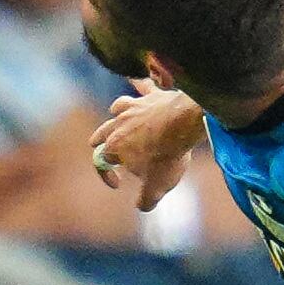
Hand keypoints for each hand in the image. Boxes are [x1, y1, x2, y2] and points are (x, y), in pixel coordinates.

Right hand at [90, 91, 203, 212]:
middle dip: (99, 142)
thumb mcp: (156, 186)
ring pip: (116, 108)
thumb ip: (145, 200)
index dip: (106, 176)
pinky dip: (138, 83)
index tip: (119, 184)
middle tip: (103, 149)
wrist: (184, 123)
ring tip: (113, 115)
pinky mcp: (152, 96)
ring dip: (114, 115)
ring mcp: (135, 107)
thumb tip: (142, 206)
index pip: (99, 162)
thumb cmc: (167, 155)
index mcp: (114, 147)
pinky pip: (143, 86)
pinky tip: (136, 77)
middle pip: (101, 132)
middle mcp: (118, 124)